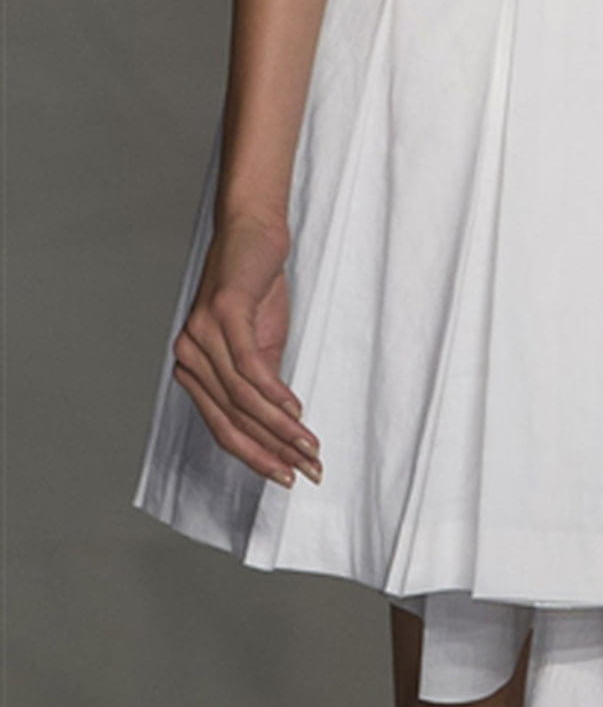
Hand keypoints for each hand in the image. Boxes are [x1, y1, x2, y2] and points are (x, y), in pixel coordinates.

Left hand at [172, 218, 320, 486]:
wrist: (254, 229)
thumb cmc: (257, 286)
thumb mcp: (261, 343)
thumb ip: (259, 383)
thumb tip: (277, 427)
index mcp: (194, 368)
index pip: (223, 427)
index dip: (256, 456)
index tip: (287, 477)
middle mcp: (189, 356)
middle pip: (231, 420)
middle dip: (271, 452)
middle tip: (307, 472)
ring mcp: (202, 335)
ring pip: (242, 399)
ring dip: (280, 428)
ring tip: (309, 446)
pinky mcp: (224, 313)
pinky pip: (249, 366)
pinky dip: (274, 393)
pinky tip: (295, 411)